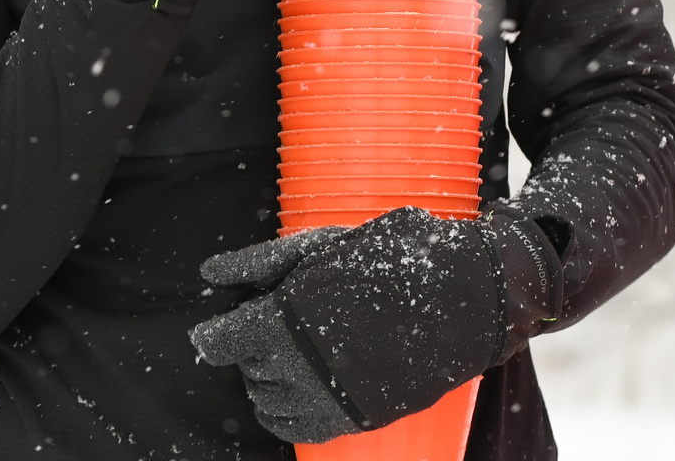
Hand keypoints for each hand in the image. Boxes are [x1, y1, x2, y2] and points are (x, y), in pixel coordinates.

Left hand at [191, 208, 561, 439]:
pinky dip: (288, 410)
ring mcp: (327, 398)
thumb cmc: (391, 260)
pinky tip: (307, 382)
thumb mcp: (323, 246)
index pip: (221, 343)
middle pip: (246, 368)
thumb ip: (262, 263)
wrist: (464, 298)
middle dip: (256, 345)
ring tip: (301, 348)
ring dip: (271, 377)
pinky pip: (294, 429)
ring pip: (266, 400)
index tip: (219, 328)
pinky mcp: (351, 418)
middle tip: (286, 320)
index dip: (217, 333)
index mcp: (286, 318)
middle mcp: (299, 366)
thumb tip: (210, 273)